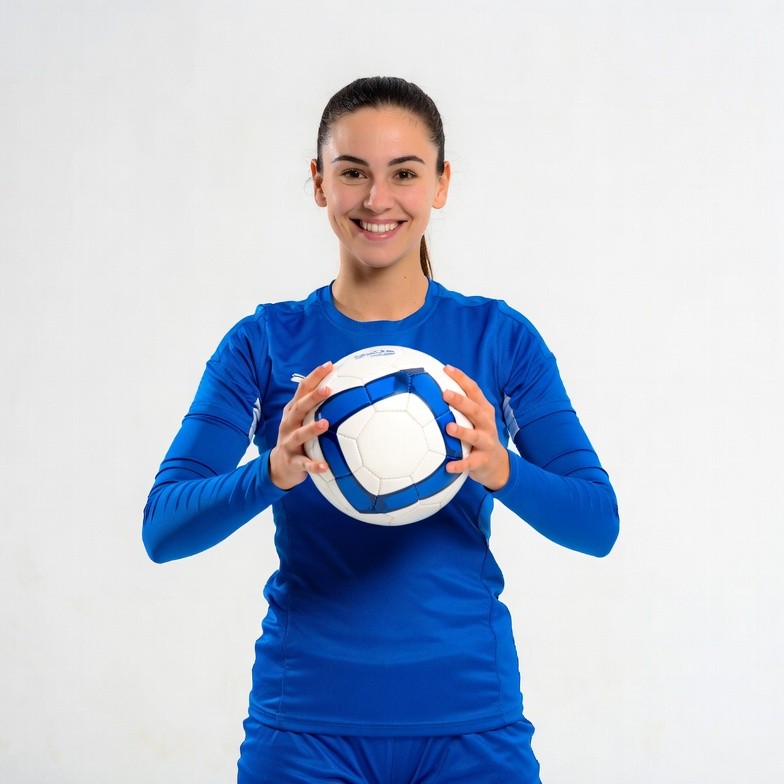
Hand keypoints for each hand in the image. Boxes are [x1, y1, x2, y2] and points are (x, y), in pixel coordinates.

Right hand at [269, 362, 332, 490]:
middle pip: (298, 408)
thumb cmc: (297, 437)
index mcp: (293, 412)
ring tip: (326, 423)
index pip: (302, 390)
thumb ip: (316, 406)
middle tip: (328, 389)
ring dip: (311, 429)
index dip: (314, 377)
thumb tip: (345, 387)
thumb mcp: (302, 420)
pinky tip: (325, 466)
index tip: (329, 365)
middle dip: (312, 398)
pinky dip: (314, 465)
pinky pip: (304, 464)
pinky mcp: (293, 462)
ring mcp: (289, 443)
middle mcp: (289, 425)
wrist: (279, 466)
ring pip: (299, 435)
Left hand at [442, 365, 509, 491]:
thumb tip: (436, 386)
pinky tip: (448, 466)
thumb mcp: (476, 419)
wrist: (497, 464)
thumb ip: (461, 406)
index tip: (446, 369)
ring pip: (475, 436)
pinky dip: (460, 465)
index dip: (461, 379)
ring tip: (448, 427)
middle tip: (445, 393)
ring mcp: (486, 443)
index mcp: (484, 411)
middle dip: (461, 401)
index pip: (474, 391)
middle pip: (475, 410)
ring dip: (462, 431)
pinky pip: (470, 463)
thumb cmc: (480, 436)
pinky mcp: (482, 461)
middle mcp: (487, 425)